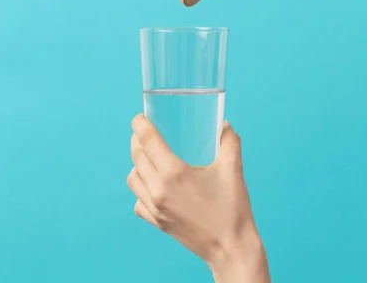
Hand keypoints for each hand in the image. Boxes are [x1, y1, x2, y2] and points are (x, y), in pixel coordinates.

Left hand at [127, 115, 270, 282]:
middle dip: (137, 140)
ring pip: (133, 179)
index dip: (140, 125)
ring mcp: (155, 208)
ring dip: (137, 164)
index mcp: (174, 173)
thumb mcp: (233, 169)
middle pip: (137, 157)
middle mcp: (158, 189)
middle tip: (144, 132)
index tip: (139, 117)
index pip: (147, 141)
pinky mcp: (157, 222)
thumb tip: (225, 125)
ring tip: (148, 157)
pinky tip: (153, 186)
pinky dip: (140, 189)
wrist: (231, 248)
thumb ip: (229, 142)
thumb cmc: (232, 209)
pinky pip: (137, 201)